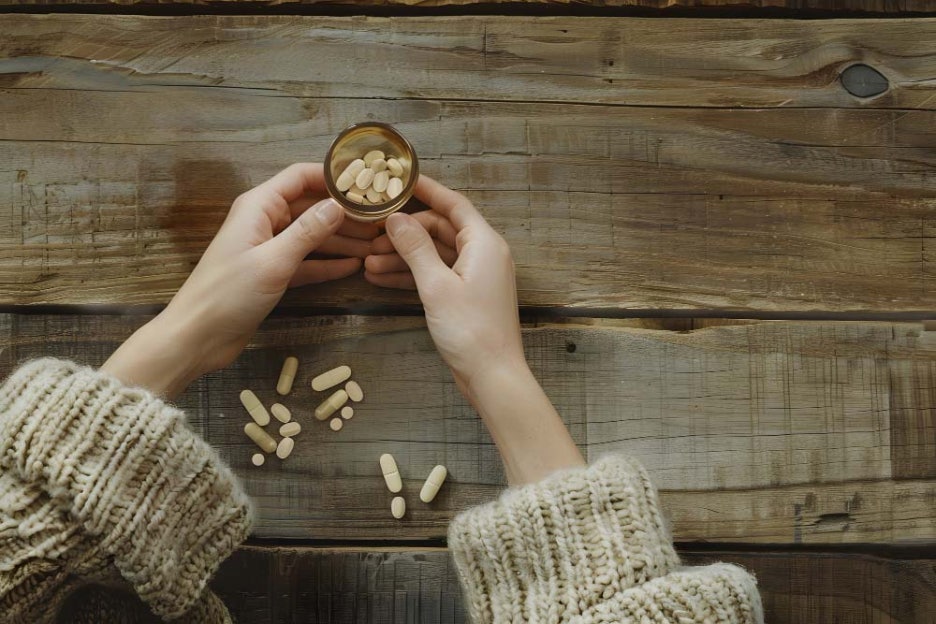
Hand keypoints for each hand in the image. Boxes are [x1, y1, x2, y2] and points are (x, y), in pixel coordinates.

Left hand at [103, 163, 376, 396]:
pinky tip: (353, 267)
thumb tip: (339, 205)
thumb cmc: (228, 294)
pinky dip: (327, 263)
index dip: (333, 178)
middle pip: (310, 206)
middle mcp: (264, 221)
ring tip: (374, 245)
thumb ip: (308, 231)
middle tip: (379, 221)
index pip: (300, 177)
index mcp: (258, 207)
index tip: (367, 184)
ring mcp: (268, 248)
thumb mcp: (274, 261)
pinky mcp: (272, 274)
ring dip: (340, 240)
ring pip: (311, 235)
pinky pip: (306, 261)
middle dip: (344, 212)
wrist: (197, 337)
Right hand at [364, 176, 524, 393]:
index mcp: (484, 243)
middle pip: (440, 229)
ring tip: (368, 263)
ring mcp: (476, 276)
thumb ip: (415, 248)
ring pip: (435, 254)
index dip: (425, 190)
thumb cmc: (471, 331)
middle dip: (405, 232)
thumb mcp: (436, 286)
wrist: (492, 376)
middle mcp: (484, 254)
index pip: (453, 204)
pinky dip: (412, 275)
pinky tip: (381, 278)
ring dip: (403, 257)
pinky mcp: (468, 296)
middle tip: (371, 236)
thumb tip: (395, 218)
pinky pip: (437, 275)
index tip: (398, 180)